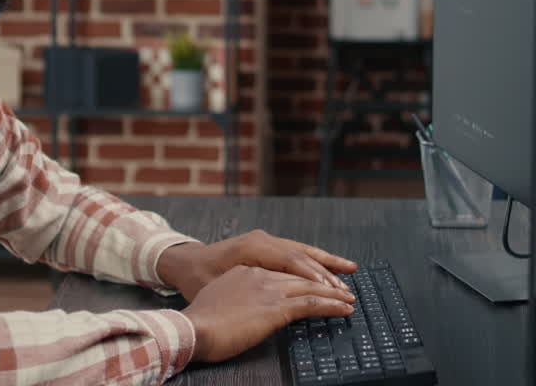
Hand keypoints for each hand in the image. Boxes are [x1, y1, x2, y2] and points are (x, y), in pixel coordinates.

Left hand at [158, 230, 356, 302]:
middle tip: (346, 288)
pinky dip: (313, 260)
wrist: (185, 263)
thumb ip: (247, 288)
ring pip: (302, 250)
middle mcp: (262, 240)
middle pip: (301, 254)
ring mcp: (265, 241)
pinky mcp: (266, 246)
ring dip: (325, 262)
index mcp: (252, 247)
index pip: (291, 261)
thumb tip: (275, 295)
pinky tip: (328, 267)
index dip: (312, 276)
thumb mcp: (219, 286)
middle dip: (326, 272)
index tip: (331, 290)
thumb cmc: (198, 279)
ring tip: (350, 269)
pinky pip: (295, 252)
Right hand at [182, 265, 354, 362]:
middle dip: (323, 283)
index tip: (315, 285)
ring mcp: (269, 290)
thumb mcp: (217, 300)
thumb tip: (243, 309)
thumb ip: (235, 298)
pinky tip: (344, 309)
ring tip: (349, 299)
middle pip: (300, 277)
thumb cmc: (199, 322)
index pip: (281, 272)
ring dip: (333, 294)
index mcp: (245, 272)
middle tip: (342, 290)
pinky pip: (311, 304)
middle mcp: (260, 275)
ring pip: (310, 288)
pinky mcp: (276, 308)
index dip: (302, 279)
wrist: (193, 328)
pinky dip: (331, 306)